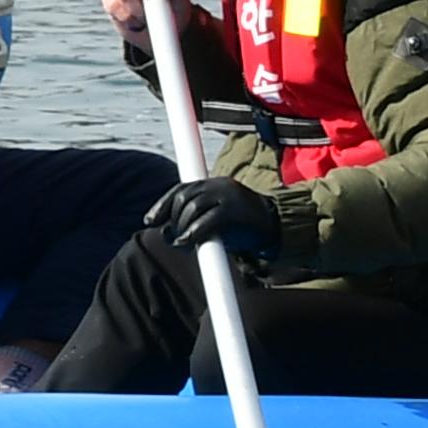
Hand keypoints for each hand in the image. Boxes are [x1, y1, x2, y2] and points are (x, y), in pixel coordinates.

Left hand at [148, 175, 278, 254]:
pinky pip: (208, 220)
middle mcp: (218, 185)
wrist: (278, 227)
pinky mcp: (235, 209)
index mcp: (212, 185)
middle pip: (183, 196)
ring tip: (181, 242)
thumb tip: (167, 235)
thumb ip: (195, 221)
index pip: (180, 189)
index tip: (149, 220)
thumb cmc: (244, 227)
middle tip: (172, 238)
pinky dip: (193, 232)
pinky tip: (186, 242)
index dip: (161, 205)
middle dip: (171, 218)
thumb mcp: (216, 219)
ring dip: (181, 227)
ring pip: (192, 206)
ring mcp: (228, 195)